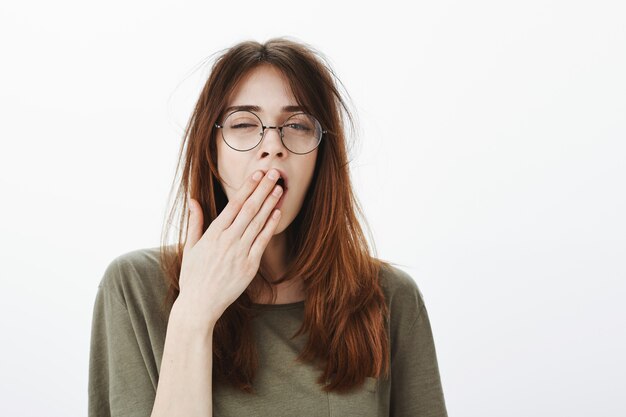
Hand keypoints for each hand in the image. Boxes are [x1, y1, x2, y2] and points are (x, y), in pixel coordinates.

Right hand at [172, 169, 283, 329]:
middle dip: (262, 189)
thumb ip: (195, 222)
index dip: (247, 187)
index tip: (256, 173)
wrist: (199, 305)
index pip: (233, 204)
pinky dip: (270, 226)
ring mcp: (239, 253)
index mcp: (213, 234)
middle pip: (249, 209)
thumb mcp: (190, 248)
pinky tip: (277, 213)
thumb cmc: (193, 277)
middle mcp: (227, 240)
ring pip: (258, 222)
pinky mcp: (249, 266)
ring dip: (270, 203)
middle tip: (273, 173)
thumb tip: (193, 200)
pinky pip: (262, 242)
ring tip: (279, 188)